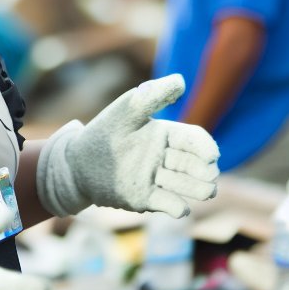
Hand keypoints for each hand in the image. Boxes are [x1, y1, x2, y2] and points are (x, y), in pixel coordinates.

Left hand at [36, 73, 220, 217]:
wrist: (76, 163)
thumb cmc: (104, 131)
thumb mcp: (127, 109)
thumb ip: (152, 96)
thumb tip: (181, 81)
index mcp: (163, 134)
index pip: (193, 140)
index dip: (205, 146)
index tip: (211, 155)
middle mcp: (163, 157)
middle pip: (193, 164)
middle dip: (205, 170)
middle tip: (209, 174)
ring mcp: (155, 178)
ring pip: (184, 184)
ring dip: (197, 188)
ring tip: (207, 191)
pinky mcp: (144, 198)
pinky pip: (167, 203)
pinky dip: (177, 207)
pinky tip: (181, 208)